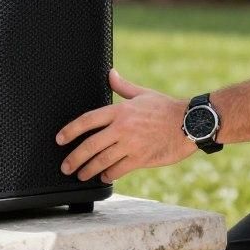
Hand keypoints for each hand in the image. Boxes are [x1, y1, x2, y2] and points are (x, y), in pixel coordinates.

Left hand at [55, 68, 197, 182]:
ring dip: (88, 170)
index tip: (60, 139)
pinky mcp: (141, 159)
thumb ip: (123, 86)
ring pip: (102, 161)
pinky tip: (104, 176)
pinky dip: (108, 174)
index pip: (87, 120)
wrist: (189, 123)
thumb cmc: (166, 107)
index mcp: (120, 110)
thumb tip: (110, 73)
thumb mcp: (143, 93)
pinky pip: (118, 170)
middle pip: (90, 145)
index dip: (70, 131)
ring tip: (81, 175)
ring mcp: (131, 145)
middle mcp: (122, 128)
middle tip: (66, 166)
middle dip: (74, 158)